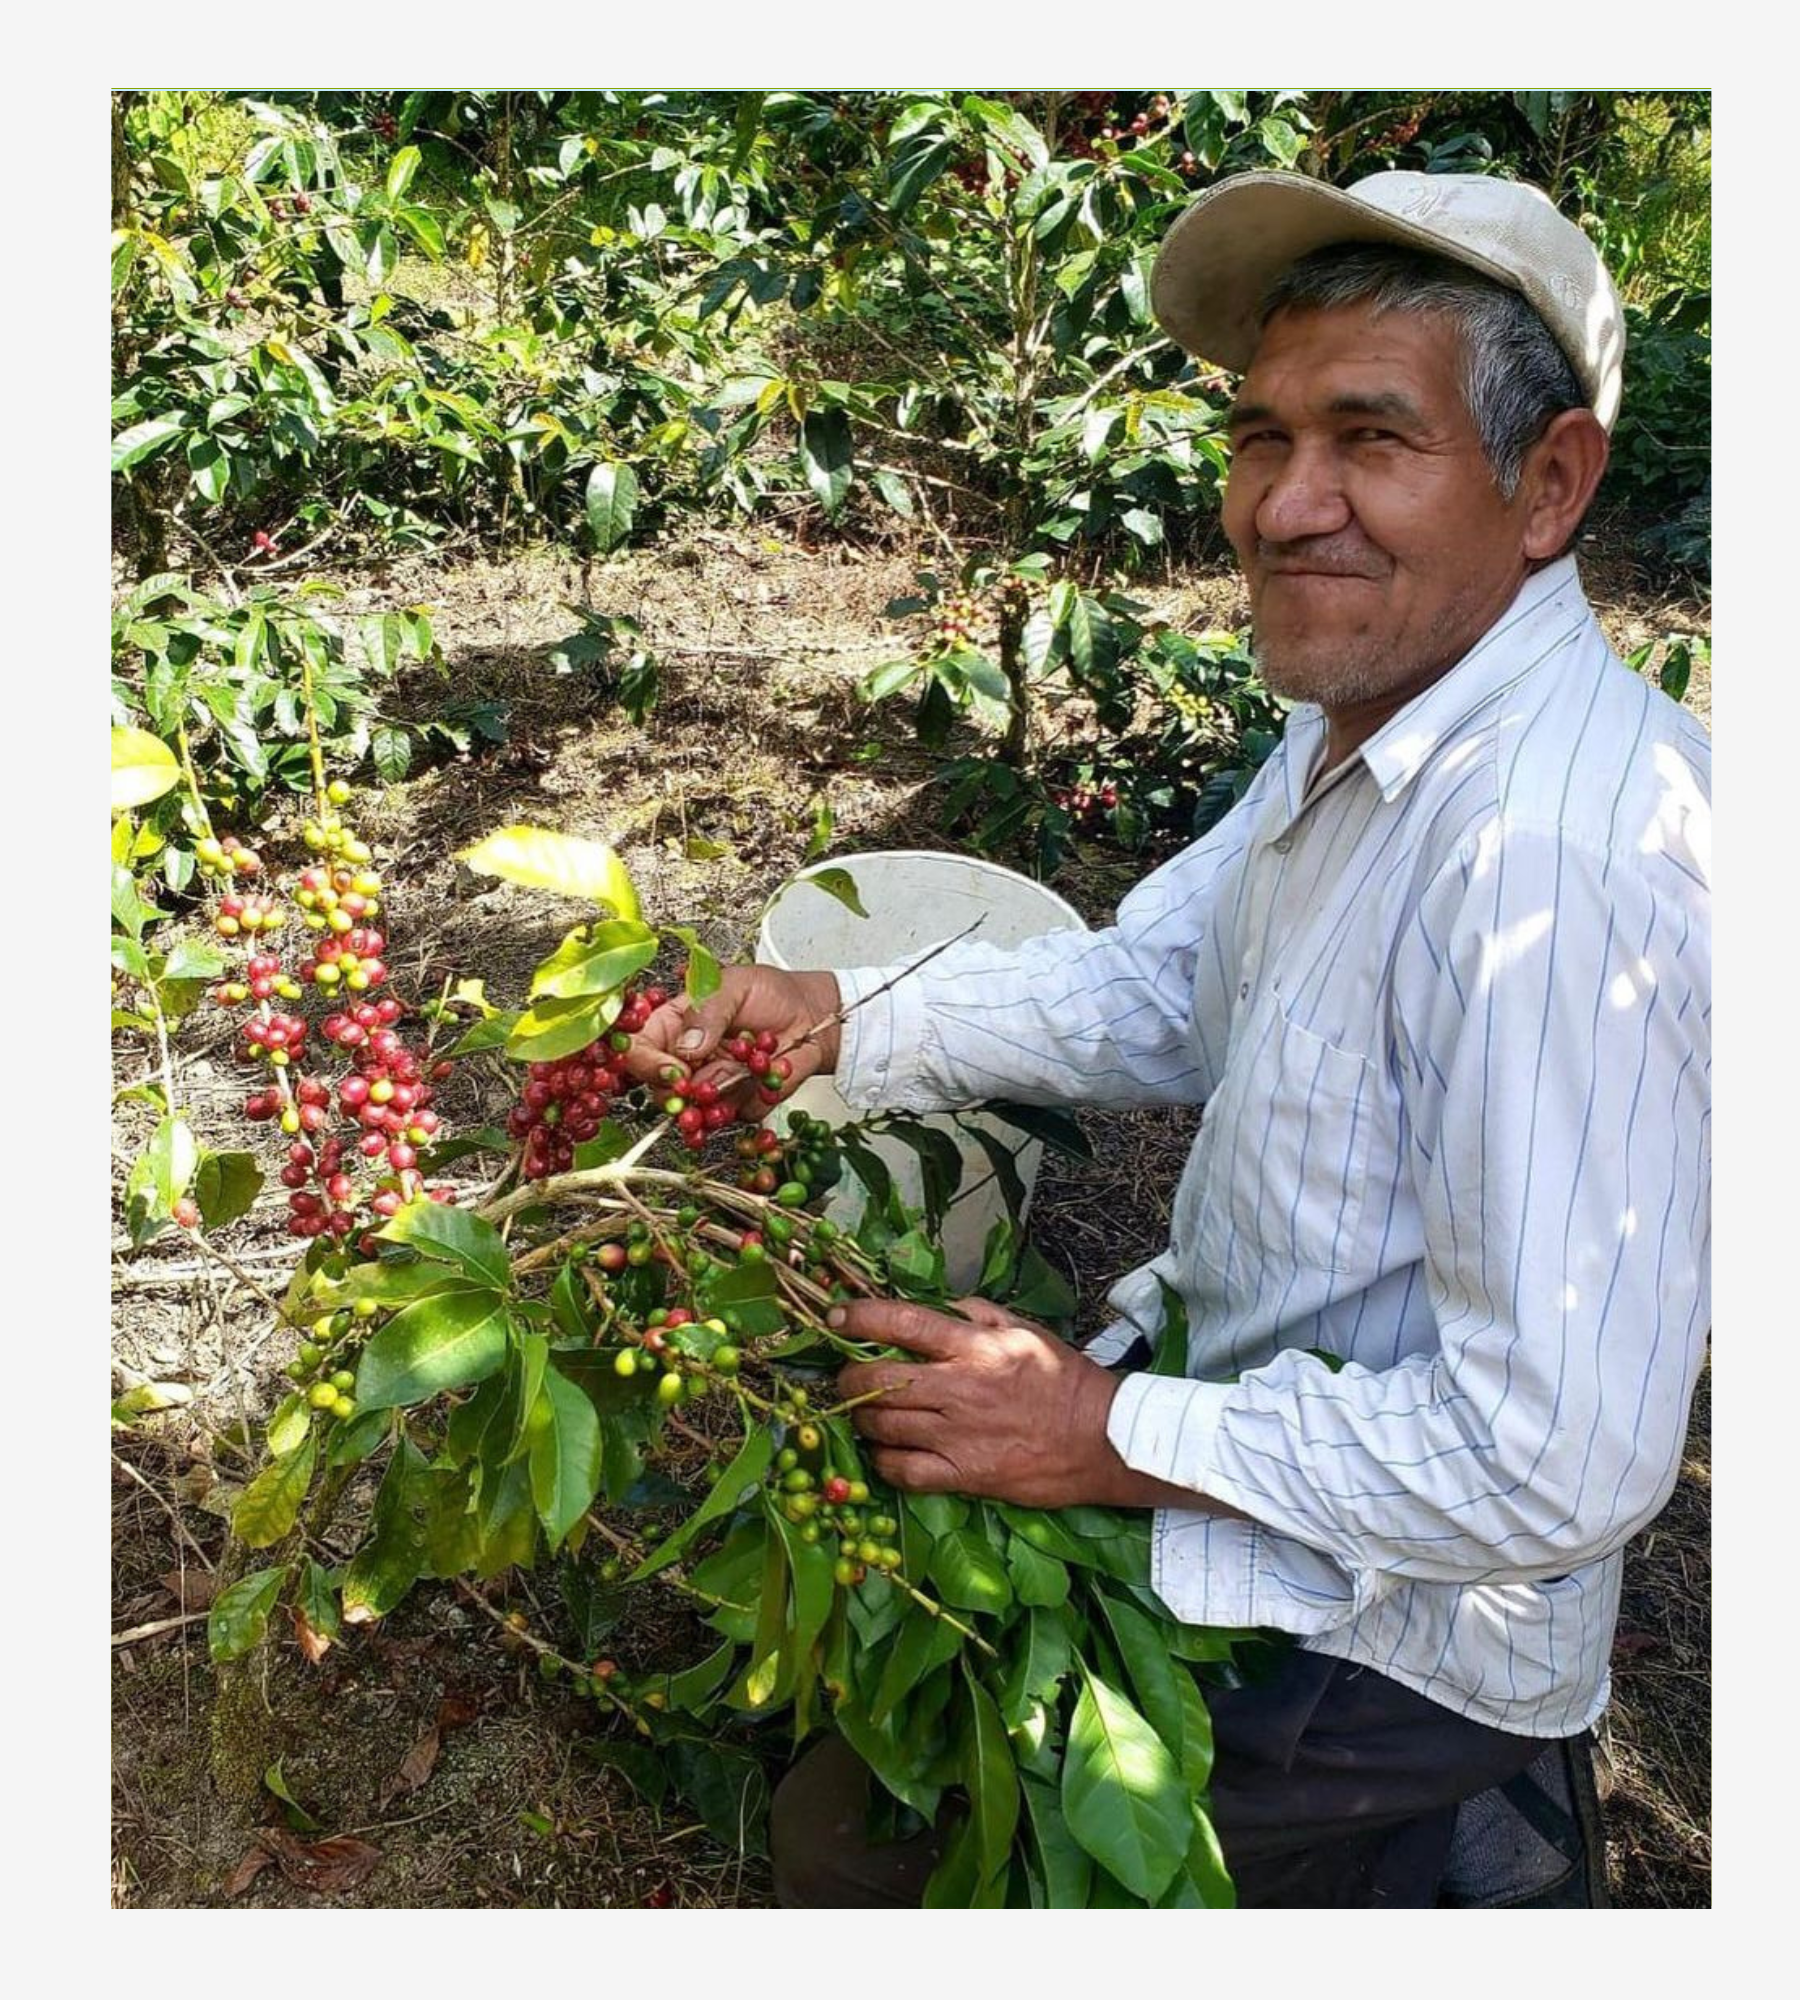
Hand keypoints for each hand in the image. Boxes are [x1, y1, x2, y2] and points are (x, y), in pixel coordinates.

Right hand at [617, 965, 842, 1117]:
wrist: (814, 1016)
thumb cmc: (773, 993)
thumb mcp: (737, 984)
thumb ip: (709, 1010)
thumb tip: (687, 1045)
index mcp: (675, 1023)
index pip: (638, 1047)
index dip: (647, 1063)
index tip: (672, 1070)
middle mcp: (687, 1058)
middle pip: (660, 1089)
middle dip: (683, 1092)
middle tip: (707, 1082)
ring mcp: (710, 1084)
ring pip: (695, 1111)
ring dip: (721, 1097)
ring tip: (747, 1070)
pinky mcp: (736, 1103)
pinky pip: (733, 1116)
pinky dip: (751, 1100)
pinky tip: (764, 1078)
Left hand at [832, 1296, 1146, 1508]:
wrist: (1103, 1439)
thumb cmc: (1064, 1380)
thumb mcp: (1023, 1329)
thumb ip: (975, 1312)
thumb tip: (933, 1304)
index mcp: (974, 1346)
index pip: (901, 1322)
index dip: (858, 1317)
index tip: (835, 1319)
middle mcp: (959, 1388)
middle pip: (878, 1379)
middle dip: (848, 1376)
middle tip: (845, 1376)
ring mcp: (959, 1436)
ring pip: (883, 1425)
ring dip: (861, 1418)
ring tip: (862, 1412)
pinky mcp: (965, 1475)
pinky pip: (904, 1471)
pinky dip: (883, 1461)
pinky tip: (884, 1452)